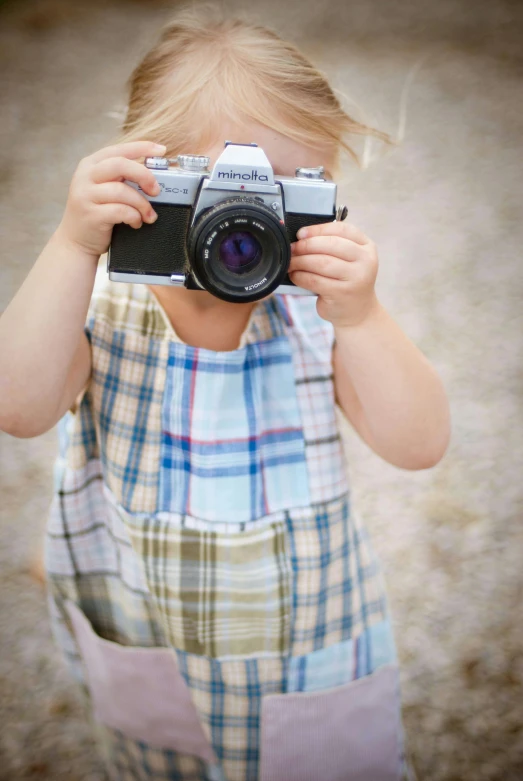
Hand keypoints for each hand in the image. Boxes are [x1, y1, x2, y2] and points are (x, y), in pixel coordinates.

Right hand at [56, 140, 166, 257]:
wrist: (76, 242)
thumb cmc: (97, 213)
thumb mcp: (105, 189)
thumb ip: (122, 178)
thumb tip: (155, 177)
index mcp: (91, 164)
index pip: (119, 150)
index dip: (142, 148)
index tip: (161, 151)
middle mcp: (85, 176)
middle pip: (120, 165)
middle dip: (144, 176)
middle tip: (156, 191)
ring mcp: (85, 195)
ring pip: (122, 191)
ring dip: (142, 204)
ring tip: (148, 216)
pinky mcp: (91, 214)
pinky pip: (120, 211)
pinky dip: (134, 217)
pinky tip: (135, 223)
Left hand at [289, 221, 379, 327]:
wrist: (358, 311)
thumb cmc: (347, 281)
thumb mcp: (348, 260)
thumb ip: (332, 245)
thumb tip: (301, 237)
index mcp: (367, 247)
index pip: (342, 229)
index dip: (318, 229)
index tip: (301, 233)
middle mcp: (365, 261)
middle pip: (330, 245)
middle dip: (306, 245)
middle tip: (292, 248)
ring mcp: (356, 278)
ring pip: (321, 262)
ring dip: (301, 261)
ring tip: (291, 262)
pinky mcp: (342, 293)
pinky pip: (315, 280)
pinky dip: (301, 276)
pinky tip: (295, 275)